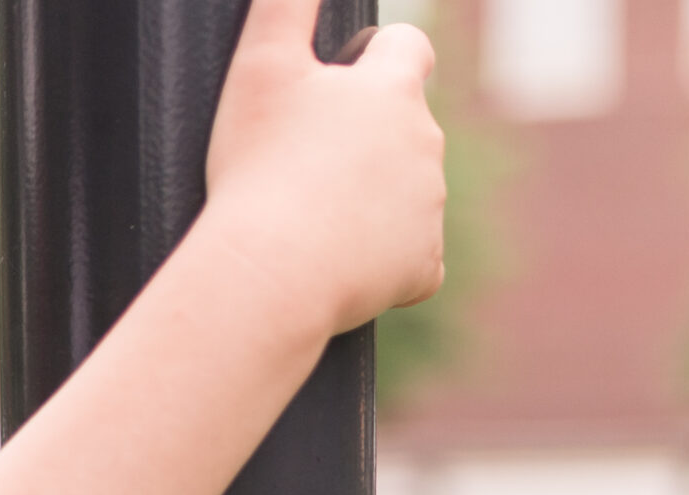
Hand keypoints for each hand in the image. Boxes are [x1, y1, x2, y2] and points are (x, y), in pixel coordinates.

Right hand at [201, 0, 445, 336]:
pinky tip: (338, 266)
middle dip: (365, 142)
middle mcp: (425, 143)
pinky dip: (381, 262)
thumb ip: (284, 4)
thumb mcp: (259, 66)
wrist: (271, 273)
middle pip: (405, 129)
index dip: (376, 56)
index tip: (338, 81)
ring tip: (310, 221)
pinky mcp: (423, 267)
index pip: (408, 46)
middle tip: (301, 168)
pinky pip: (412, 259)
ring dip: (370, 201)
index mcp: (392, 90)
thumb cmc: (258, 169)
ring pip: (406, 194)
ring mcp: (429, 208)